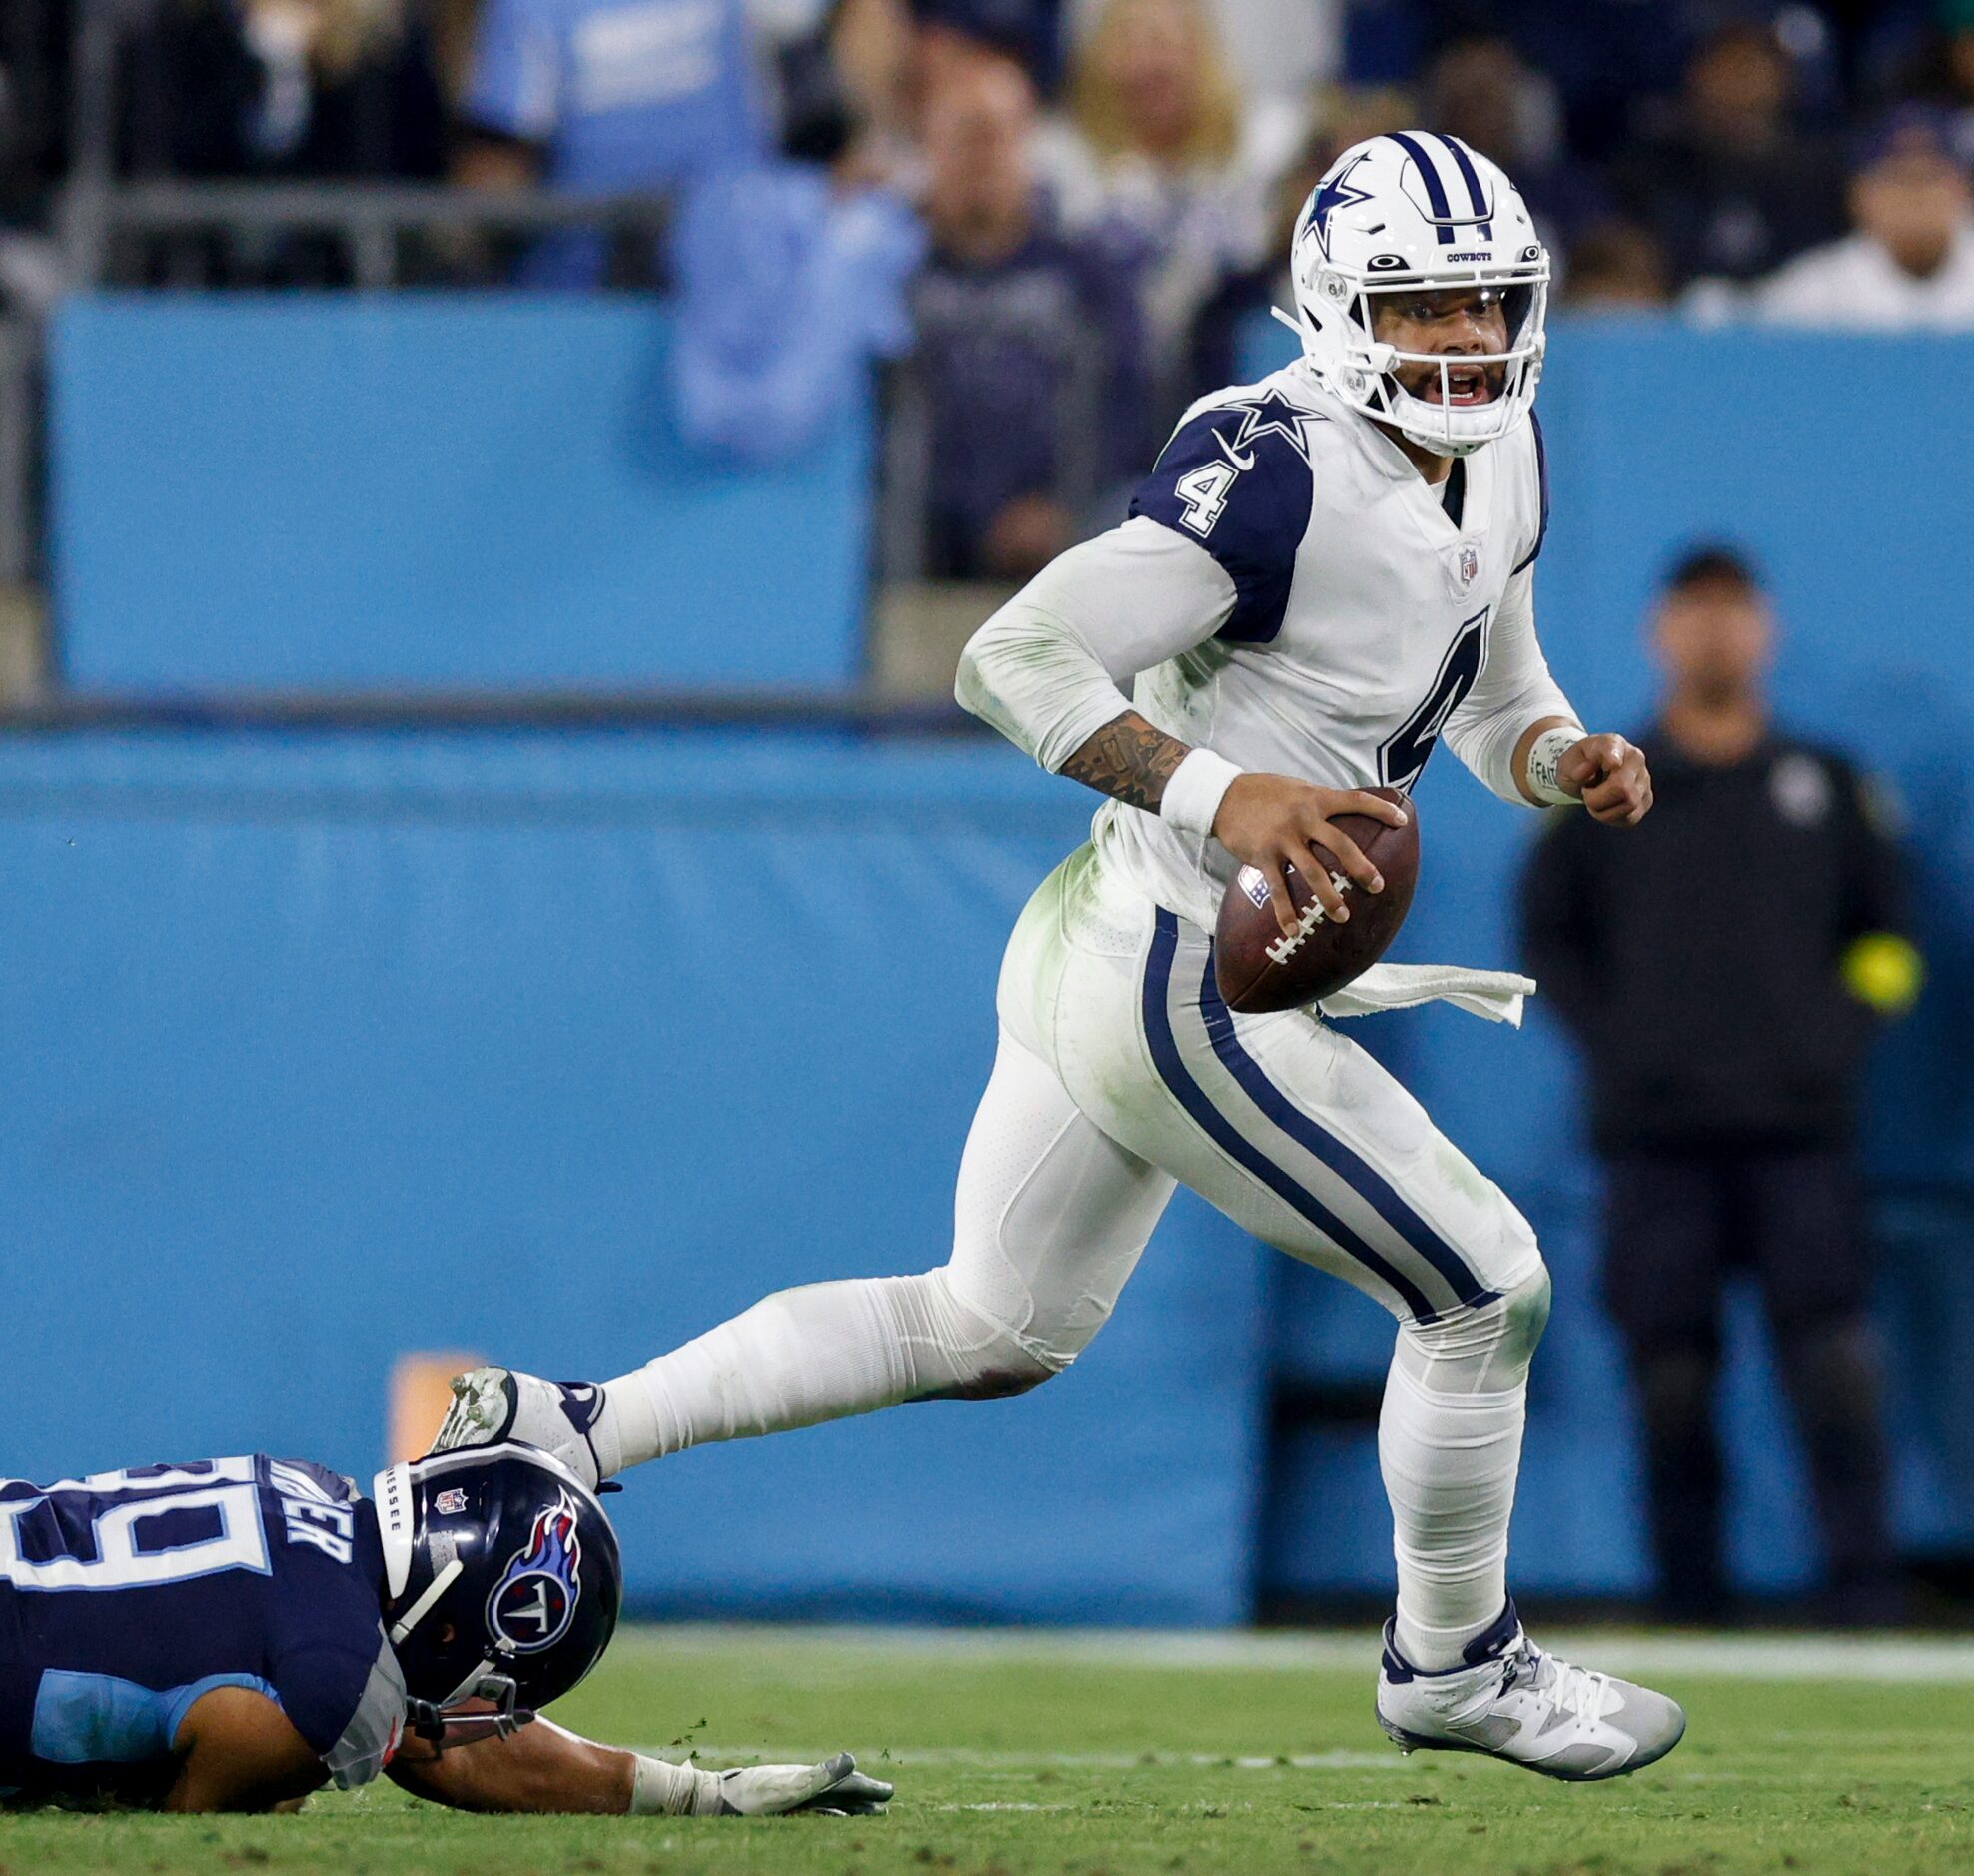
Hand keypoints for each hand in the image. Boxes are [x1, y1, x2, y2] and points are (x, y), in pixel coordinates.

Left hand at [715, 1752, 893, 1816]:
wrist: (719, 1800)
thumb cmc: (753, 1797)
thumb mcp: (789, 1788)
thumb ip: (820, 1776)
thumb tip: (852, 1758)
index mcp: (812, 1778)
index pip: (848, 1783)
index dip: (869, 1788)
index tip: (890, 1793)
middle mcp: (807, 1784)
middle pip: (843, 1791)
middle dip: (865, 1795)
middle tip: (887, 1799)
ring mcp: (797, 1794)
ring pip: (833, 1801)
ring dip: (852, 1806)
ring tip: (869, 1811)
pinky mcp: (786, 1806)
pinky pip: (819, 1810)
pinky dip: (834, 1814)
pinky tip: (836, 1819)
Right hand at [1211, 774, 1408, 939]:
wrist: (1222, 796)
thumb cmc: (1262, 792)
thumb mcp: (1296, 788)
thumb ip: (1318, 802)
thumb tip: (1342, 813)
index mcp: (1315, 799)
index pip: (1355, 801)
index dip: (1381, 811)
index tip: (1401, 822)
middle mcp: (1302, 818)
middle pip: (1340, 845)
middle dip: (1361, 868)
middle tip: (1377, 886)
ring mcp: (1283, 839)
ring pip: (1312, 872)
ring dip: (1329, 898)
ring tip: (1342, 917)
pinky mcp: (1263, 856)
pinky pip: (1277, 889)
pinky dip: (1285, 912)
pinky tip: (1293, 931)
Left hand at [1560, 734, 1651, 826]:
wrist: (1588, 775)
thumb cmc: (1579, 766)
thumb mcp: (1568, 763)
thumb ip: (1574, 766)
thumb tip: (1583, 774)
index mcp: (1613, 743)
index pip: (1613, 748)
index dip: (1613, 756)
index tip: (1612, 763)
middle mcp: (1635, 758)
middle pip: (1623, 788)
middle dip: (1597, 799)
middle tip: (1587, 794)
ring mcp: (1644, 779)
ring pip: (1630, 805)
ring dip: (1604, 811)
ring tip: (1595, 801)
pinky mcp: (1646, 800)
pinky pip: (1631, 818)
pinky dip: (1612, 818)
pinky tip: (1606, 809)